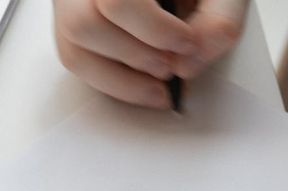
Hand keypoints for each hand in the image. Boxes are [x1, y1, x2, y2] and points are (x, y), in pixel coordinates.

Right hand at [53, 0, 248, 108]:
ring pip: (74, 50)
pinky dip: (113, 83)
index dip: (155, 30)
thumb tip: (187, 65)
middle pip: (85, 25)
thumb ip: (218, 21)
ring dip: (123, 79)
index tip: (186, 44)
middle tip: (172, 64)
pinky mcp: (68, 26)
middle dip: (139, 56)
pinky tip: (143, 85)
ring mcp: (69, 4)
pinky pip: (76, 62)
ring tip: (160, 77)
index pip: (116, 0)